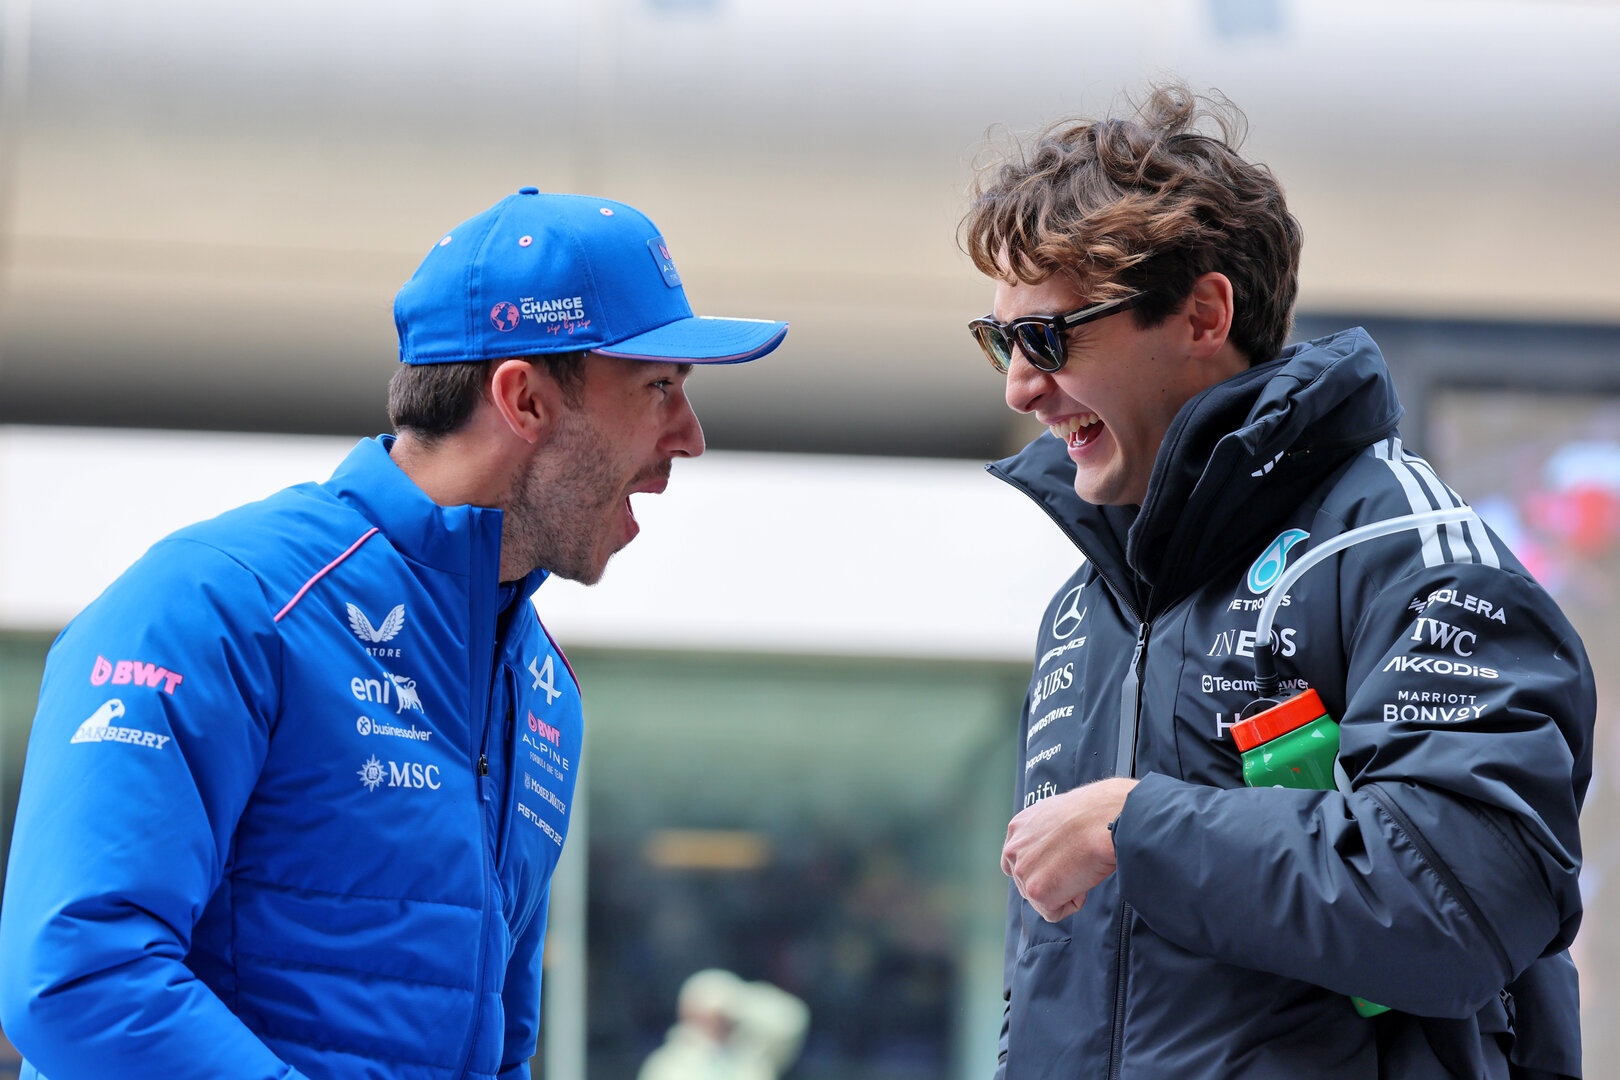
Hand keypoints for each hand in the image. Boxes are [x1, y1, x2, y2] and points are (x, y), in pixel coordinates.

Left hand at [1001, 778, 1137, 922]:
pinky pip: (1054, 912)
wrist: (1103, 822)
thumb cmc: (1093, 815)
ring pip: (1041, 898)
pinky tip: (1081, 879)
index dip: (1040, 869)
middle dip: (1053, 880)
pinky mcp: (1037, 892)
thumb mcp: (1057, 815)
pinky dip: (1073, 903)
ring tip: (1079, 866)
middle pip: (1027, 883)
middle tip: (1076, 862)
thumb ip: (1043, 835)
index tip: (1060, 864)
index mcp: (1017, 828)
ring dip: (1064, 890)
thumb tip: (1051, 852)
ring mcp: (1022, 872)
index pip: (1015, 861)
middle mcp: (1013, 849)